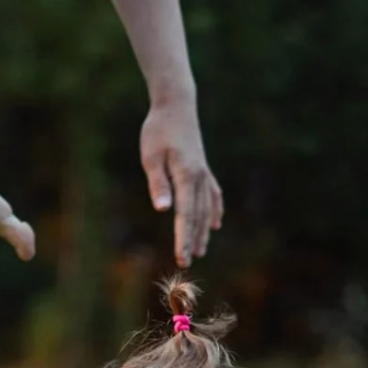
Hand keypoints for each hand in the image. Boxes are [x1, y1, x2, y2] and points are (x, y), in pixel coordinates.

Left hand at [140, 96, 223, 266]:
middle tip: (187, 263)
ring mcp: (204, 173)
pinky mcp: (203, 168)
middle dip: (192, 240)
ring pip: (206, 208)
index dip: (184, 238)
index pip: (186, 214)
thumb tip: (163, 209)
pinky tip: (215, 224)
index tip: (182, 258)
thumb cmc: (158, 130)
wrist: (176, 105)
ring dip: (203, 231)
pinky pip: (213, 195)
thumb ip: (158, 183)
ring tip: (200, 251)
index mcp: (187, 176)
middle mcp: (200, 178)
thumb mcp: (151, 156)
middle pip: (197, 216)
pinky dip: (214, 211)